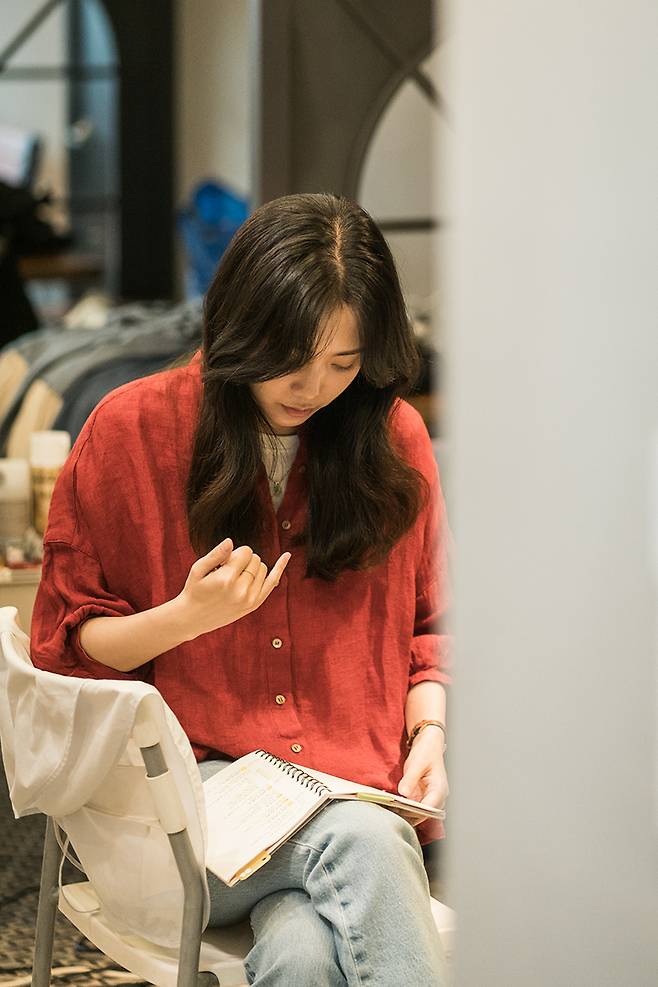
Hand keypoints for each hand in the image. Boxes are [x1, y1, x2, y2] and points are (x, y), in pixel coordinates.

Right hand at [176, 538, 290, 639]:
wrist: (192, 618)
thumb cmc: (194, 590)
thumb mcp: (198, 569)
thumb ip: (216, 554)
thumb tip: (231, 541)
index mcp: (227, 579)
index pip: (246, 552)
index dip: (236, 553)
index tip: (224, 561)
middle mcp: (241, 590)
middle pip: (255, 559)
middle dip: (243, 559)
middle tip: (227, 570)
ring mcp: (250, 599)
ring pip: (263, 568)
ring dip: (252, 567)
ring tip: (234, 577)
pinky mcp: (254, 604)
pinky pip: (272, 582)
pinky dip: (279, 568)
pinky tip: (286, 555)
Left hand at [397, 726, 448, 826]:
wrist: (428, 744)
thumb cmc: (427, 751)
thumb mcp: (417, 762)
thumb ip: (410, 778)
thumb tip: (403, 793)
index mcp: (439, 790)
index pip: (428, 809)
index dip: (414, 812)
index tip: (399, 808)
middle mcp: (436, 798)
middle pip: (421, 815)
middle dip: (405, 814)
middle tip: (388, 809)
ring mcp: (427, 799)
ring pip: (415, 814)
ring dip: (402, 812)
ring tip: (387, 807)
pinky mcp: (420, 798)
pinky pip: (410, 807)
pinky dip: (401, 807)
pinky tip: (389, 803)